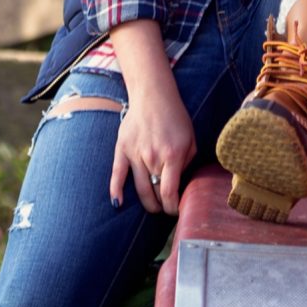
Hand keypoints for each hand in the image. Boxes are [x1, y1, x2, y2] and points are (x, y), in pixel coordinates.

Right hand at [110, 79, 195, 214]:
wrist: (152, 95)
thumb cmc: (175, 118)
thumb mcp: (191, 139)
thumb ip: (187, 163)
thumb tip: (180, 183)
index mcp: (173, 155)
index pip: (170, 192)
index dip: (173, 207)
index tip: (176, 210)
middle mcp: (153, 157)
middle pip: (156, 194)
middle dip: (162, 206)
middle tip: (166, 210)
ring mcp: (135, 154)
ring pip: (140, 189)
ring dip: (148, 203)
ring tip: (153, 207)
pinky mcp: (122, 149)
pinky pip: (117, 174)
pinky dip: (116, 190)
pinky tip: (117, 204)